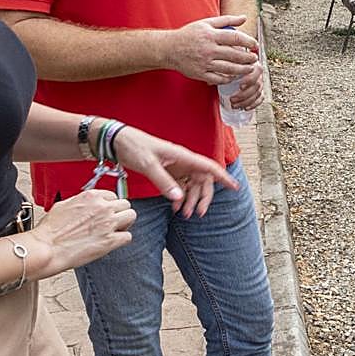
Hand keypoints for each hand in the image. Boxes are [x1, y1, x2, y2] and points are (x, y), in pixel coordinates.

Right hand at [28, 189, 135, 277]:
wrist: (45, 248)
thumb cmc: (49, 230)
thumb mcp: (63, 206)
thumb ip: (81, 202)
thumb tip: (87, 204)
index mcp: (91, 196)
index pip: (113, 196)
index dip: (110, 205)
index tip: (106, 213)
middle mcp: (102, 207)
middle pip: (125, 204)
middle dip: (120, 213)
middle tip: (112, 222)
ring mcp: (108, 223)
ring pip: (131, 216)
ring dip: (125, 224)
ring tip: (115, 231)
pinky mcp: (110, 241)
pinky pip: (128, 237)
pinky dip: (121, 240)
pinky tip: (112, 243)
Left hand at [112, 125, 236, 217]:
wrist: (119, 142)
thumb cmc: (135, 147)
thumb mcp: (148, 165)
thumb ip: (164, 182)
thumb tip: (179, 198)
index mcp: (184, 156)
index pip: (209, 167)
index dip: (224, 177)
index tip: (235, 187)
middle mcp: (184, 161)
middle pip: (203, 180)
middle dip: (203, 197)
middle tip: (197, 213)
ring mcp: (176, 166)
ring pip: (192, 185)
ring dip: (190, 200)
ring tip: (182, 214)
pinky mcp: (168, 171)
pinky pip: (180, 186)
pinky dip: (179, 197)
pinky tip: (174, 207)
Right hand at [161, 15, 257, 83]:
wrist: (168, 49)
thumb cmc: (189, 34)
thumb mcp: (206, 23)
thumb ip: (226, 20)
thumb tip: (244, 18)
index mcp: (210, 35)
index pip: (234, 38)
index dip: (248, 41)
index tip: (255, 44)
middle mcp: (208, 49)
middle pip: (234, 55)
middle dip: (248, 57)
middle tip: (255, 58)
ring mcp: (204, 63)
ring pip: (229, 69)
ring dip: (242, 70)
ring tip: (250, 68)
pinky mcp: (200, 74)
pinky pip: (218, 79)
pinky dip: (228, 79)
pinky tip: (235, 76)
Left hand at [224, 60, 264, 110]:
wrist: (236, 71)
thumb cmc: (232, 67)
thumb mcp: (228, 65)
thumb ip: (224, 69)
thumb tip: (213, 79)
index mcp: (252, 65)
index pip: (256, 71)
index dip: (249, 79)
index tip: (240, 86)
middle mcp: (257, 74)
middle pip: (257, 85)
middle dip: (244, 94)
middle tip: (232, 99)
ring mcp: (259, 83)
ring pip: (257, 93)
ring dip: (246, 101)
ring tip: (234, 104)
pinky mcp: (259, 91)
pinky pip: (260, 99)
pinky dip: (253, 104)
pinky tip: (245, 107)